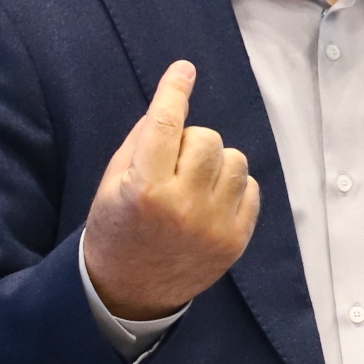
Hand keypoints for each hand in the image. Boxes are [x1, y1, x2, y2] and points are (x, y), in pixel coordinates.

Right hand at [82, 61, 260, 320]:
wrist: (129, 292)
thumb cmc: (116, 229)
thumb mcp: (112, 184)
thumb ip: (141, 142)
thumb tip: (173, 104)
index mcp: (144, 189)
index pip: (166, 126)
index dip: (174, 92)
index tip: (183, 70)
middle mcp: (183, 206)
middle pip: (208, 139)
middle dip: (191, 142)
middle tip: (173, 163)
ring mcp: (214, 225)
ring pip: (236, 161)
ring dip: (215, 164)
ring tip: (193, 184)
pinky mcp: (236, 240)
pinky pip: (251, 189)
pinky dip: (233, 187)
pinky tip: (209, 202)